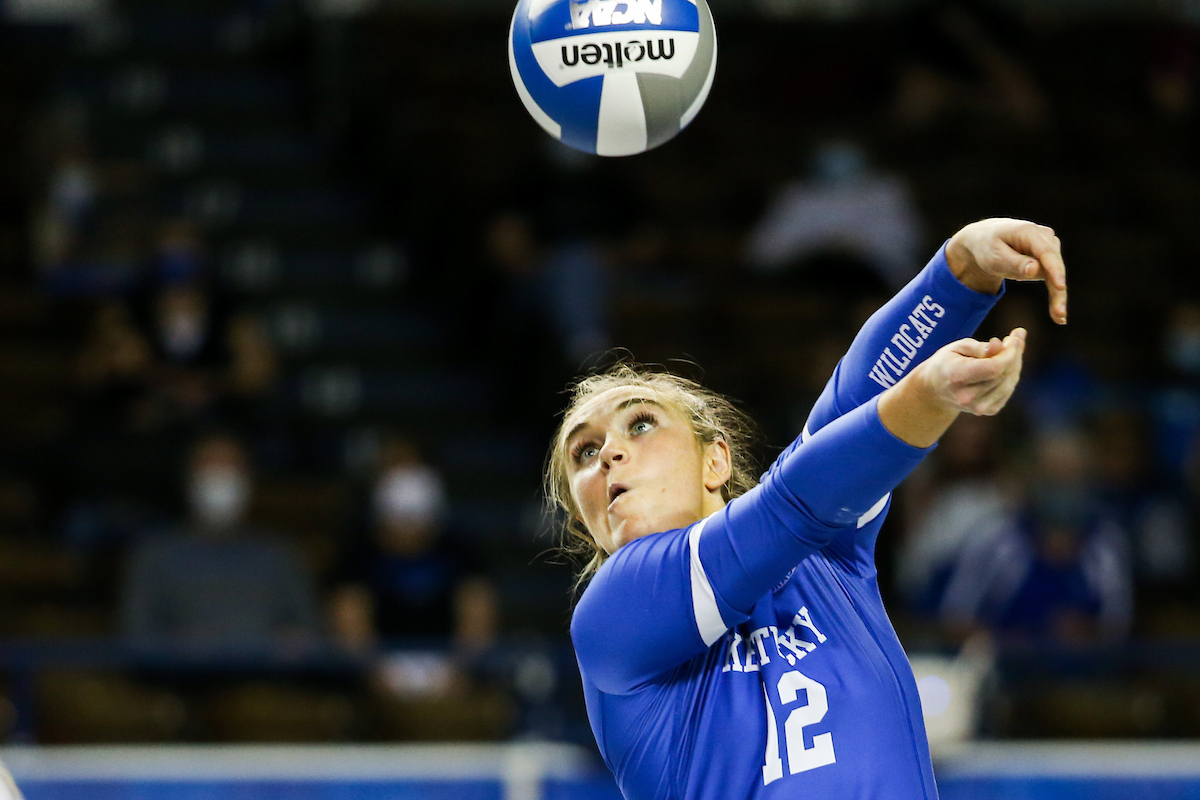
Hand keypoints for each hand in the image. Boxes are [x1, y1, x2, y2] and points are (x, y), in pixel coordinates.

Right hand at [878, 328, 1025, 447]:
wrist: (935, 390)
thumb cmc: (947, 363)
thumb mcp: (957, 347)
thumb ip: (979, 347)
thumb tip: (999, 345)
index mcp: (957, 377)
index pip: (994, 368)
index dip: (1009, 353)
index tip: (1015, 337)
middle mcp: (967, 396)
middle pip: (1003, 374)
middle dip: (1013, 354)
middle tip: (1015, 337)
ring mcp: (978, 407)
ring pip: (1009, 382)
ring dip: (1015, 364)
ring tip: (1010, 348)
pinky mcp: (988, 411)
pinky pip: (1008, 389)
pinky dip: (1011, 375)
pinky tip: (1006, 363)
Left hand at [947, 218, 1066, 324]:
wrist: (982, 242)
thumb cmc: (986, 247)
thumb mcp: (994, 256)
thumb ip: (1014, 262)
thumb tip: (1035, 269)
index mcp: (1029, 231)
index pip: (1046, 252)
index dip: (1055, 270)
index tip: (1060, 287)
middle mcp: (1044, 237)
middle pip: (1055, 265)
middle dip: (1058, 290)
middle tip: (1059, 314)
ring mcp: (1048, 248)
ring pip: (1057, 274)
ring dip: (1058, 296)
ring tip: (1059, 318)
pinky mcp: (1047, 261)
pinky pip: (1053, 279)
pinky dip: (1055, 295)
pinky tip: (1057, 315)